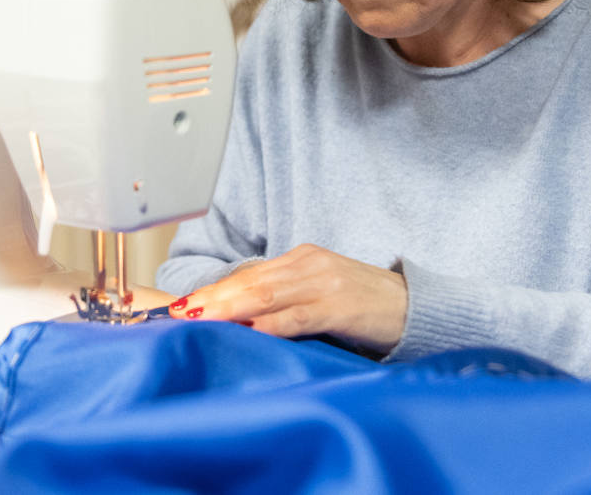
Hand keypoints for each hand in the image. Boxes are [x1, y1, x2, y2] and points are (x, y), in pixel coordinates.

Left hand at [167, 244, 407, 353]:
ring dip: (229, 307)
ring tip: (198, 318)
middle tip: (176, 312)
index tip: (178, 305)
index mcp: (300, 259)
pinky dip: (271, 324)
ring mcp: (325, 282)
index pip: (246, 274)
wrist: (415, 306)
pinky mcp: (342, 305)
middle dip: (210, 297)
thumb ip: (283, 300)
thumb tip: (239, 320)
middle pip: (249, 281)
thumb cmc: (364, 305)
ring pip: (266, 293)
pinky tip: (250, 331)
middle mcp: (308, 263)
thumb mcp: (318, 294)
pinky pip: (298, 315)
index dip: (211, 290)